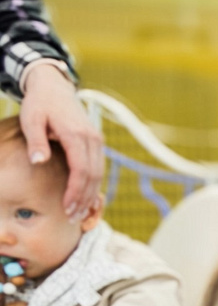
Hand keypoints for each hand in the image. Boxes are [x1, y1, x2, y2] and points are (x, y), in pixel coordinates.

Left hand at [18, 61, 101, 214]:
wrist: (54, 87)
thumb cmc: (39, 104)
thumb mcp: (31, 119)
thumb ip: (35, 141)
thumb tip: (38, 162)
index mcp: (77, 135)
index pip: (81, 170)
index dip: (75, 192)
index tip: (66, 208)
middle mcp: (92, 139)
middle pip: (94, 176)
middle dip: (84, 199)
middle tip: (72, 218)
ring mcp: (97, 140)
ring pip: (99, 173)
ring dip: (90, 194)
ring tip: (78, 212)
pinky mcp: (96, 141)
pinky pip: (98, 167)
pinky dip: (93, 184)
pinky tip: (85, 196)